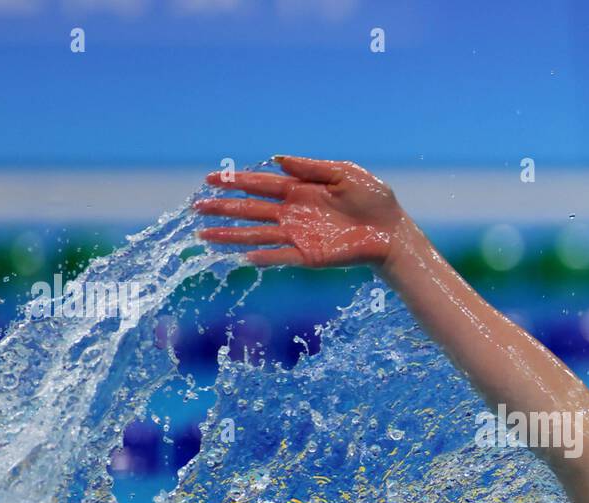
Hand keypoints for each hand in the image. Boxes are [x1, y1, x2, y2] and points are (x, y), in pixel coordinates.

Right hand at [195, 156, 403, 268]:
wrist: (392, 232)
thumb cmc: (373, 200)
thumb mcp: (345, 174)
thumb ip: (312, 169)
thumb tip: (278, 160)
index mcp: (300, 190)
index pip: (261, 185)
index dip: (236, 182)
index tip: (211, 179)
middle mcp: (294, 213)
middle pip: (251, 210)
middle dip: (224, 208)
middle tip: (196, 207)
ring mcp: (299, 235)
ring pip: (258, 235)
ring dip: (232, 235)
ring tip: (205, 235)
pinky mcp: (309, 256)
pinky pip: (281, 257)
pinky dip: (263, 257)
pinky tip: (242, 257)